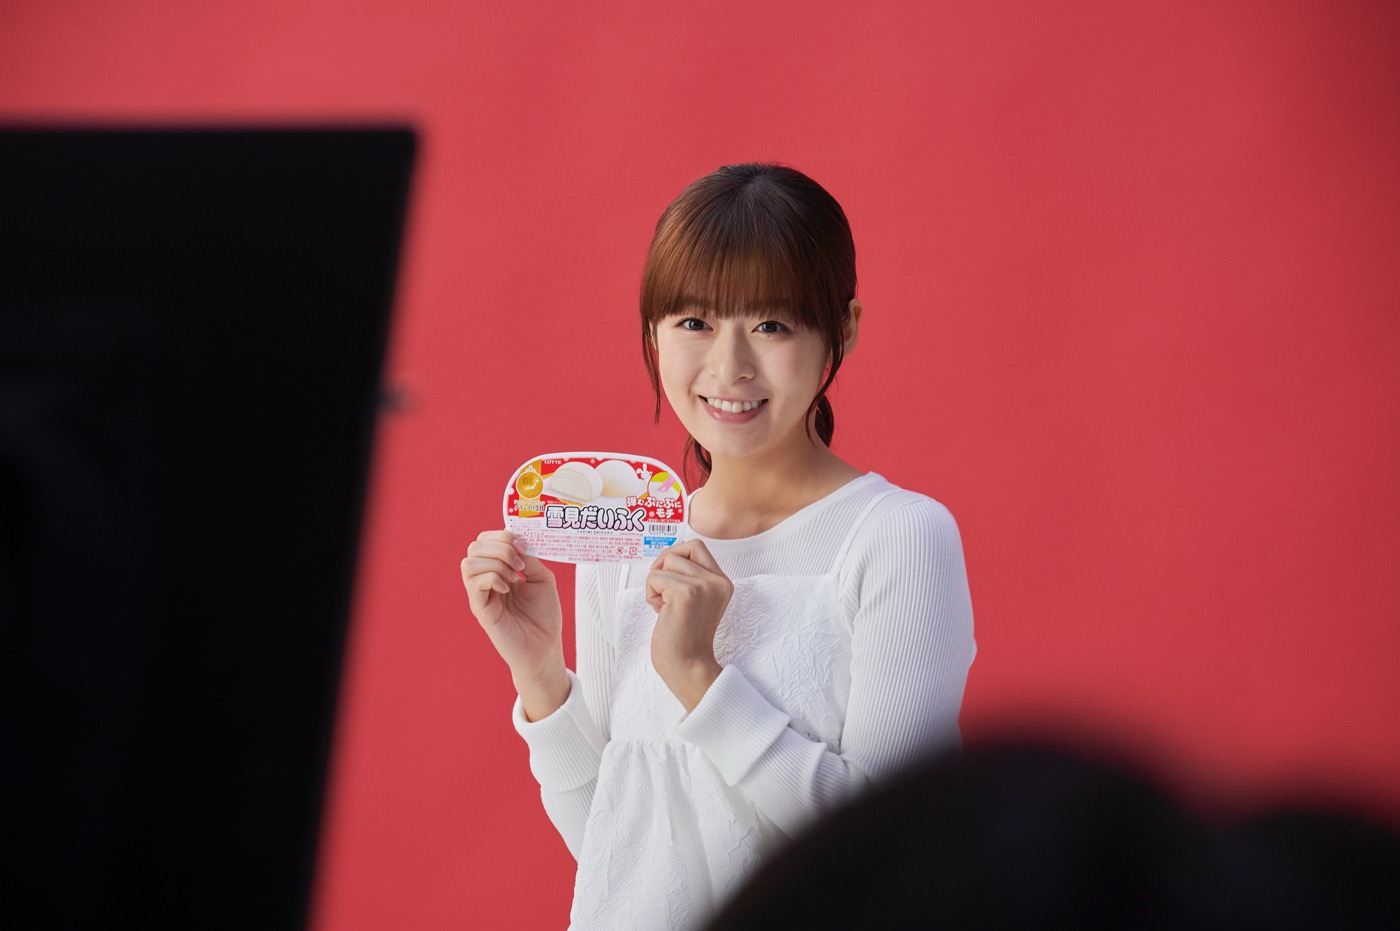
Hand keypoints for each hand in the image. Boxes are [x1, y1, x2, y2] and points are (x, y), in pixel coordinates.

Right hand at [461, 530, 567, 719]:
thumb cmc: (544, 616)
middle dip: (500, 546)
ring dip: (496, 562)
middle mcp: (485, 580)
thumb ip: (530, 558)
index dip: (502, 535)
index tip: (524, 547)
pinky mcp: (480, 610)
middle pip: (474, 546)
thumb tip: (517, 541)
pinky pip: (474, 583)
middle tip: (520, 564)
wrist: (545, 649)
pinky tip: (508, 588)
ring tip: (515, 577)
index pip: (485, 540)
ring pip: (469, 562)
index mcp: (498, 570)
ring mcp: (480, 595)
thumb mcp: (543, 578)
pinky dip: (492, 577)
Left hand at [646, 540, 730, 710]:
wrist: (687, 667)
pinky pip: (655, 577)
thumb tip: (665, 556)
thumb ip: (689, 578)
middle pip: (679, 550)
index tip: (668, 579)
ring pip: (666, 562)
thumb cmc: (684, 638)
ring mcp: (703, 586)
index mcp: (722, 582)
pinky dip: (651, 594)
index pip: (696, 547)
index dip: (675, 556)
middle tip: (662, 591)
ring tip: (665, 606)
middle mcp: (717, 581)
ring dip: (656, 583)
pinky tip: (661, 612)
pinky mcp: (686, 593)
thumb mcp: (695, 601)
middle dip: (663, 567)